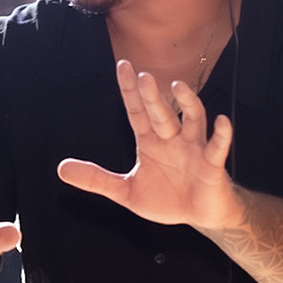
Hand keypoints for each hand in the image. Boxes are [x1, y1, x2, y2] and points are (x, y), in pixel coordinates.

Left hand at [57, 61, 241, 229]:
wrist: (200, 216)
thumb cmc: (166, 198)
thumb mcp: (126, 192)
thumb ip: (97, 179)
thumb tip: (61, 168)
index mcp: (150, 141)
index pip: (137, 111)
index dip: (130, 91)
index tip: (122, 66)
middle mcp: (172, 139)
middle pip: (161, 113)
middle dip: (152, 96)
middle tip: (143, 76)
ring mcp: (194, 149)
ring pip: (193, 120)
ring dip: (188, 103)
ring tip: (179, 88)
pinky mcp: (212, 164)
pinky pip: (217, 146)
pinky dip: (221, 134)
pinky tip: (221, 121)